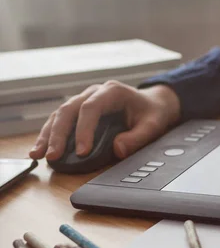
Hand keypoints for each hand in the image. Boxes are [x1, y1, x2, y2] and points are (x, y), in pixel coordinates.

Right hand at [29, 81, 180, 160]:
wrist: (153, 103)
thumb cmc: (152, 113)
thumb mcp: (153, 126)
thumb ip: (138, 138)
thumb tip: (118, 150)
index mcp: (112, 92)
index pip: (91, 108)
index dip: (83, 130)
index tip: (81, 152)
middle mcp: (94, 92)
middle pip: (69, 110)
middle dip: (58, 134)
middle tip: (53, 155)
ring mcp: (84, 99)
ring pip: (60, 114)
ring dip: (48, 135)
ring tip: (37, 155)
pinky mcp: (79, 110)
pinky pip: (60, 120)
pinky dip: (50, 134)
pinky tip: (41, 150)